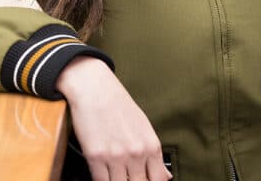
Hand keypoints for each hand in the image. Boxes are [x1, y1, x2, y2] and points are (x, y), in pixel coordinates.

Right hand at [56, 57, 171, 180]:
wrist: (95, 88)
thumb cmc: (119, 105)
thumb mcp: (144, 127)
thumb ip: (154, 155)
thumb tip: (165, 177)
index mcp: (151, 146)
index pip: (158, 180)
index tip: (145, 180)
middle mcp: (136, 153)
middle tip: (127, 175)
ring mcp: (115, 156)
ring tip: (115, 174)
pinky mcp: (95, 156)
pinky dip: (102, 180)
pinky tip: (103, 174)